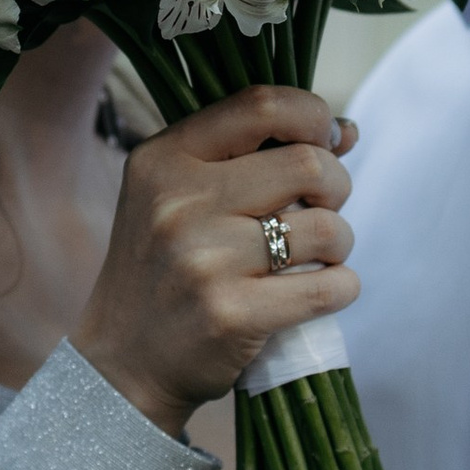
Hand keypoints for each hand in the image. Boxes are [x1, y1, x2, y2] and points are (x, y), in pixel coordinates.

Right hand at [74, 87, 355, 436]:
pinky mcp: (231, 314)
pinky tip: (318, 293)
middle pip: (308, 165)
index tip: (326, 141)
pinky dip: (341, 288)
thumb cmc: (165, 272)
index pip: (261, 104)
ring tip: (315, 259)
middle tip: (319, 212)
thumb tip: (347, 130)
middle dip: (336, 188)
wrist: (122, 364)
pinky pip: (328, 287)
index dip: (312, 116)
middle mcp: (179, 203)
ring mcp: (203, 260)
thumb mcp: (181, 198)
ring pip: (327, 229)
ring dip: (339, 244)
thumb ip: (253, 156)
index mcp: (165, 160)